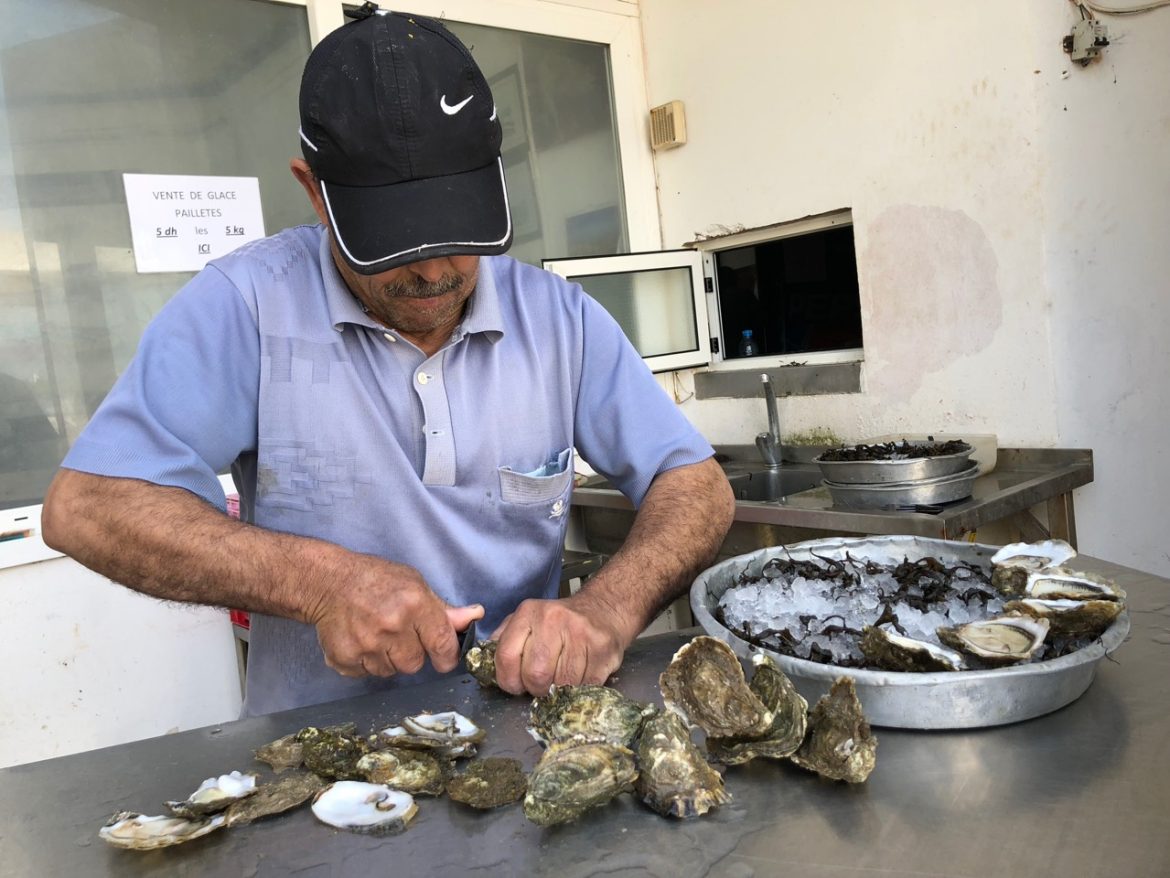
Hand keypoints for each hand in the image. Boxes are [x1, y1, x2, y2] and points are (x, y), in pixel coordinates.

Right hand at [305, 554, 482, 677]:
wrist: (327, 582)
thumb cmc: (376, 580)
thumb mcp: (414, 585)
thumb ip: (444, 609)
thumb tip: (476, 616)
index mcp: (415, 604)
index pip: (443, 645)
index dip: (445, 656)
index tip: (442, 655)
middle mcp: (392, 626)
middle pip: (415, 664)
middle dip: (411, 653)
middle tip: (398, 634)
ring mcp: (366, 644)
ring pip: (391, 672)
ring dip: (388, 659)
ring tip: (377, 635)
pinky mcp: (345, 658)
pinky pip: (367, 674)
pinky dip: (367, 663)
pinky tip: (361, 641)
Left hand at [490, 593, 628, 695]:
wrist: (604, 610)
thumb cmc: (560, 622)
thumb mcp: (527, 620)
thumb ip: (503, 638)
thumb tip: (482, 660)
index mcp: (529, 613)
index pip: (506, 657)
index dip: (508, 680)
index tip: (515, 685)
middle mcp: (553, 619)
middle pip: (535, 675)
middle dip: (536, 688)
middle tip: (541, 684)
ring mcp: (581, 633)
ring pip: (562, 684)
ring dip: (559, 689)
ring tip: (561, 677)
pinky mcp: (603, 648)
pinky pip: (585, 685)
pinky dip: (580, 688)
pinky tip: (579, 675)